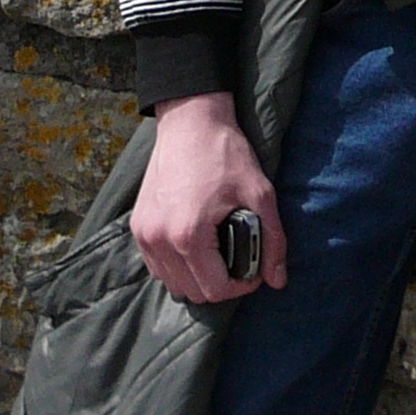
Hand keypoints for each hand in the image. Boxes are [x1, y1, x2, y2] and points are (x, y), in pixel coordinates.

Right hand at [131, 92, 287, 301]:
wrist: (190, 122)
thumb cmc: (225, 154)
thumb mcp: (260, 192)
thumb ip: (272, 239)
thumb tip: (278, 280)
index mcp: (188, 235)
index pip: (214, 290)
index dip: (241, 286)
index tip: (254, 271)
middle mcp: (159, 240)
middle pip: (192, 292)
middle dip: (220, 284)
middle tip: (239, 263)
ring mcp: (144, 235)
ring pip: (171, 283)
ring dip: (197, 278)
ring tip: (219, 255)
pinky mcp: (137, 227)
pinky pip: (156, 266)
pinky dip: (177, 266)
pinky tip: (197, 247)